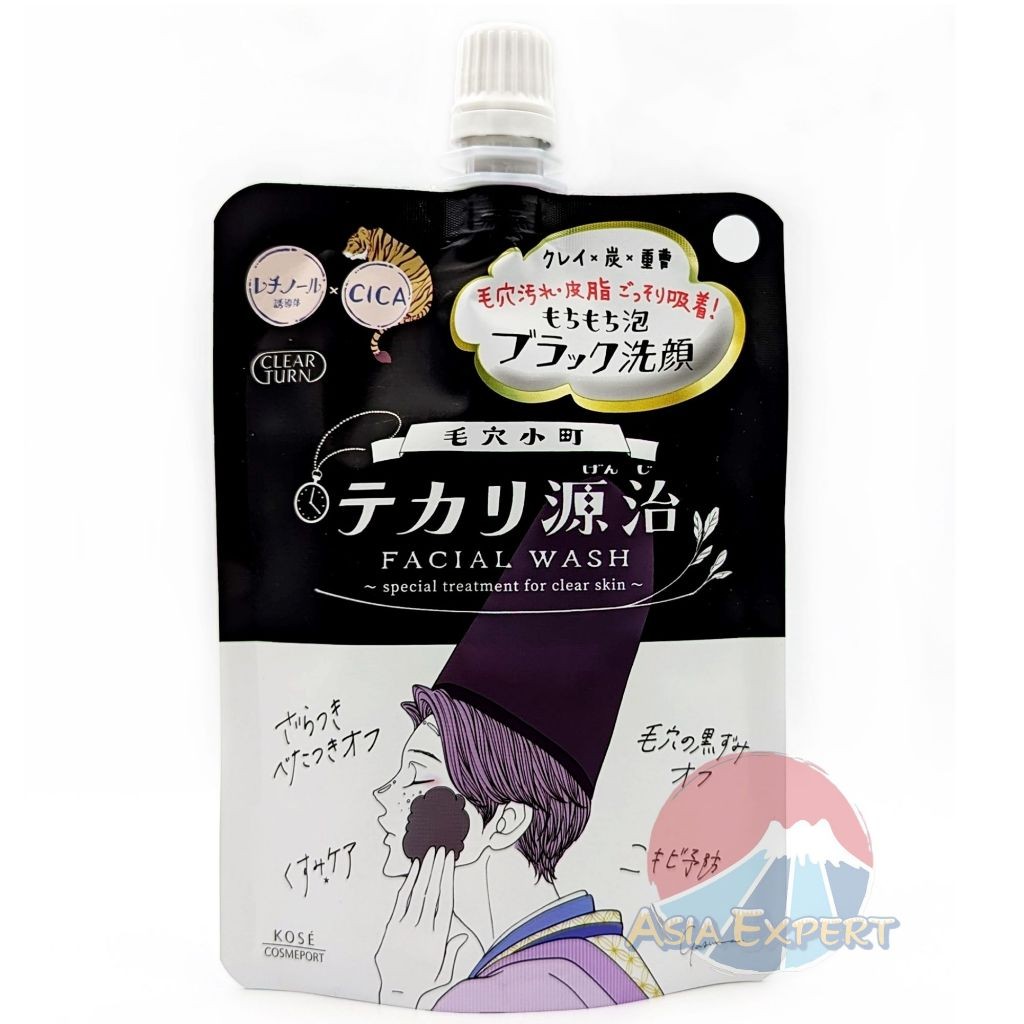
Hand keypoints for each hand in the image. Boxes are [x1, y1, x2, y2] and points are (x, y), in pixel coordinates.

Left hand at [375, 847, 467, 1007]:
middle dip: (437, 869)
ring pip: (417, 894)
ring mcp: (405, 928)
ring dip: (424, 872)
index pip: (445, 902)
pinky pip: (400, 901)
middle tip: (441, 851)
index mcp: (437, 940)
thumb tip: (463, 936)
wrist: (395, 993)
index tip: (450, 863)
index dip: (448, 879)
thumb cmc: (421, 983)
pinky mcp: (391, 928)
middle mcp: (422, 931)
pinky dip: (407, 884)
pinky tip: (413, 870)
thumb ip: (453, 952)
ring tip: (430, 855)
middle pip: (432, 893)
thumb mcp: (443, 972)